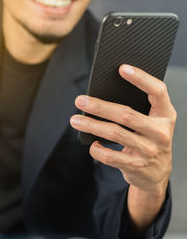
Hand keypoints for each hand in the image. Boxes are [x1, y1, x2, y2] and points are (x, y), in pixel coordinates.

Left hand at [69, 64, 175, 194]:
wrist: (157, 174)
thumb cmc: (148, 138)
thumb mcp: (152, 122)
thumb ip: (137, 109)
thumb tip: (100, 94)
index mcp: (166, 115)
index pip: (158, 91)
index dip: (141, 78)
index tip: (122, 68)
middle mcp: (160, 133)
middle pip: (126, 115)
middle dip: (99, 106)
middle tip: (79, 100)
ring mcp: (149, 151)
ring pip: (115, 134)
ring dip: (91, 125)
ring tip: (75, 120)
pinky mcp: (136, 166)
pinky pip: (110, 156)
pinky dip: (96, 149)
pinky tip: (91, 143)